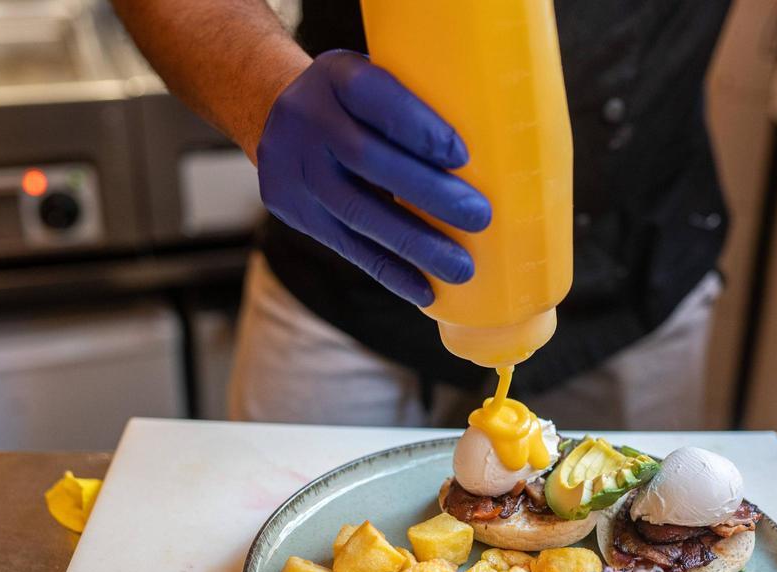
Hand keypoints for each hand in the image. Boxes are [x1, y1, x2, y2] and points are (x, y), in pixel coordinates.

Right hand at [257, 50, 491, 305]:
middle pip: (367, 160)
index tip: (462, 157)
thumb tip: (501, 150)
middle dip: (428, 193)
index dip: (417, 128)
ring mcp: (296, 169)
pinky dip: (389, 271)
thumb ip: (418, 105)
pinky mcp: (294, 211)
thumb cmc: (358, 104)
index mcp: (338, 77)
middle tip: (479, 217)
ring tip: (461, 268)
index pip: (374, 97)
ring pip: (357, 212)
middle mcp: (308, 119)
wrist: (275, 115)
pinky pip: (346, 247)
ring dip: (414, 245)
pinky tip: (424, 290)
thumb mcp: (377, 80)